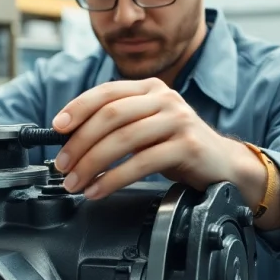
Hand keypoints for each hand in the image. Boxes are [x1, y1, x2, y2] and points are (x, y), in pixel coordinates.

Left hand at [51, 78, 260, 199]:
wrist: (224, 165)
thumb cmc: (178, 147)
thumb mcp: (147, 127)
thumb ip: (117, 124)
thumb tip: (69, 137)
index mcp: (150, 88)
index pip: (106, 92)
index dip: (77, 108)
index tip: (56, 129)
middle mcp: (165, 98)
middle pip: (110, 116)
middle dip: (79, 143)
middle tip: (62, 166)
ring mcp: (178, 120)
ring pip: (123, 139)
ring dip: (92, 164)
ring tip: (76, 183)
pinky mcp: (188, 146)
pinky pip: (141, 162)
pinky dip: (113, 179)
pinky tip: (99, 190)